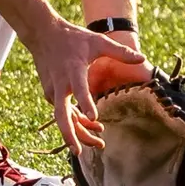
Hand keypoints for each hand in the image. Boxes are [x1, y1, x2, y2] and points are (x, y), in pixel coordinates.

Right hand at [21, 16, 146, 155]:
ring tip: (98, 142)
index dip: (85, 103)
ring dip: (78, 131)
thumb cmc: (73, 37)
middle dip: (70, 134)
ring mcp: (52, 90)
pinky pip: (62, 112)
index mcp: (73, 70)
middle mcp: (60, 84)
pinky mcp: (50, 93)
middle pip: (61, 115)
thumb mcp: (97, 41)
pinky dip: (74, 121)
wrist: (43, 33)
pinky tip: (89, 124)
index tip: (94, 117)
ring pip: (62, 118)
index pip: (79, 89)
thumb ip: (120, 52)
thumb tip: (142, 59)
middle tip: (79, 152)